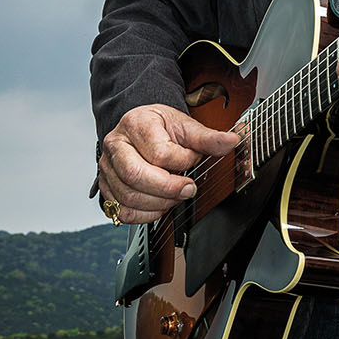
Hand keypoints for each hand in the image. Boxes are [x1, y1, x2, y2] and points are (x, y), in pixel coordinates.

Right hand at [98, 103, 238, 223]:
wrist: (142, 128)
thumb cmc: (161, 127)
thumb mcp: (185, 125)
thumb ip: (208, 137)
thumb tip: (232, 141)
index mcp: (135, 123)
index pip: (159, 152)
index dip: (183, 162)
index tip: (194, 159)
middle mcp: (115, 145)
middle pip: (136, 176)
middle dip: (168, 188)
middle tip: (189, 188)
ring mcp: (107, 168)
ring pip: (129, 197)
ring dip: (159, 203)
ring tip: (176, 195)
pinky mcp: (106, 188)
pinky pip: (122, 211)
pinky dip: (145, 215)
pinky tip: (160, 204)